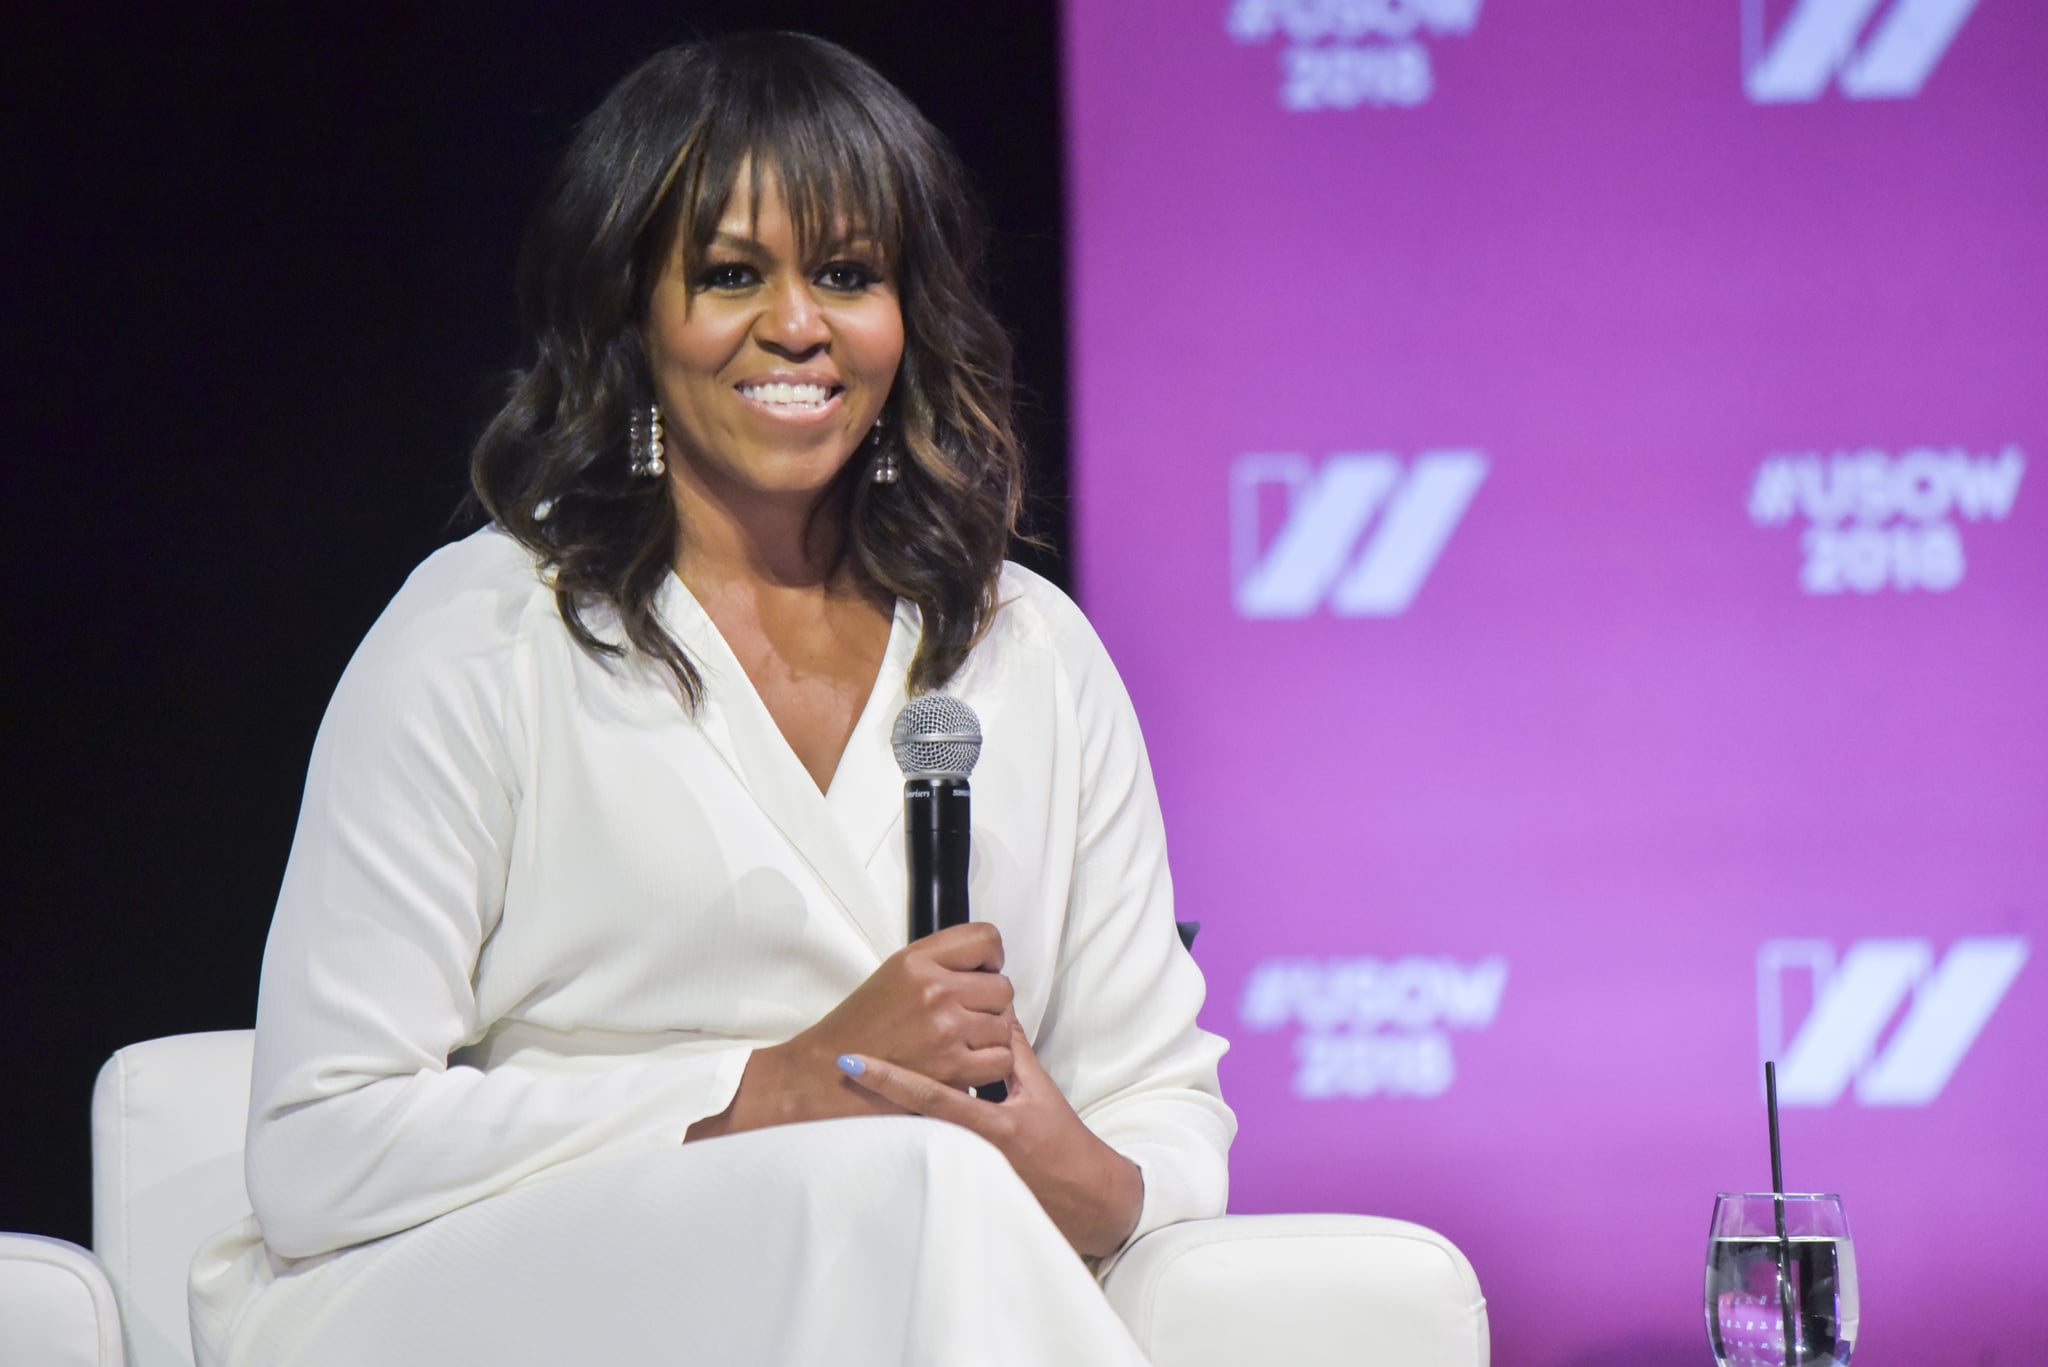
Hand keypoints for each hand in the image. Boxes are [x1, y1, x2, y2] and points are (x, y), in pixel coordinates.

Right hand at [688, 923, 1013, 1138]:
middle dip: (990, 1003)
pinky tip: (967, 1064)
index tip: (981, 973)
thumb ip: (940, 962)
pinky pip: (1001, 1059)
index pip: (987, 939)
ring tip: (962, 1042)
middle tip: (967, 1016)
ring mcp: (945, 1029)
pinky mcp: (952, 1069)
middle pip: (1002, 986)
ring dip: (990, 1036)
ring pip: (1005, 1024)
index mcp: (918, 960)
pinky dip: (990, 1065)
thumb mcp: (895, 974)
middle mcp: (935, 990)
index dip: (991, 959)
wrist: (826, 1072)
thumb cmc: (860, 1025)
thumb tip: (987, 964)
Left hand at [837, 1019, 1144, 1258]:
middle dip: (875, 1090)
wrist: (1084, 1200)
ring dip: (888, 1106)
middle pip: (910, 1116)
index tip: (851, 1061)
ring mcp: (963, 1167)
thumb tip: (993, 1010)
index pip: (931, 1097)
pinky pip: (928, 1148)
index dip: (888, 1079)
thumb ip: (1012, 1051)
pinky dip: (908, 1127)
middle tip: (840, 1061)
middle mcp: (970, 1150)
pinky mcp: (962, 1179)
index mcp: (991, 1125)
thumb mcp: (1038, 1094)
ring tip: (853, 1079)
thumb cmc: (1064, 1145)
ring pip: (914, 1133)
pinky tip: (886, 1113)